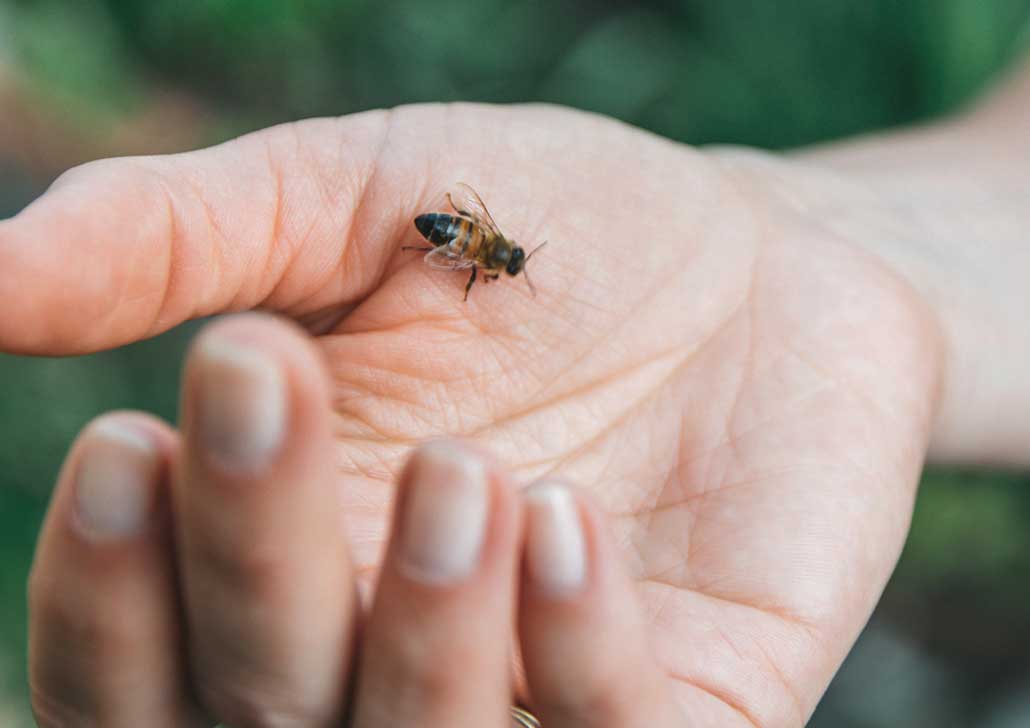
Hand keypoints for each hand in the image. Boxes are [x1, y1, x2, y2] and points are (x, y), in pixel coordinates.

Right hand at [12, 103, 941, 724]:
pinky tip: (563, 521)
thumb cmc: (546, 228)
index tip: (132, 437)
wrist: (763, 254)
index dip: (110, 597)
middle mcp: (407, 657)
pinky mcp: (703, 701)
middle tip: (267, 379)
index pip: (147, 670)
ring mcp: (555, 691)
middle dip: (253, 570)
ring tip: (462, 465)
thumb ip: (179, 238)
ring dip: (417, 638)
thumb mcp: (353, 200)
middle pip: (271, 718)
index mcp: (297, 563)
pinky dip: (573, 654)